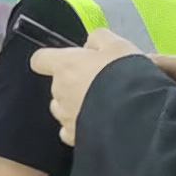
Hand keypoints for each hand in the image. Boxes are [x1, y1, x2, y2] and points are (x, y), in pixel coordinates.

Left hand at [33, 28, 143, 142]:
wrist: (134, 116)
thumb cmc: (125, 78)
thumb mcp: (117, 45)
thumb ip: (99, 39)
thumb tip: (90, 44)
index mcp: (65, 66)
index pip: (40, 59)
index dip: (52, 59)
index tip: (66, 60)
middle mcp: (60, 92)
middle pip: (57, 85)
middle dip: (74, 83)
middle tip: (99, 82)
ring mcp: (65, 116)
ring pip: (63, 108)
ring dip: (76, 105)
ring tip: (102, 104)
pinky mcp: (75, 136)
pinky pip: (71, 130)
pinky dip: (81, 126)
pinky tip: (99, 121)